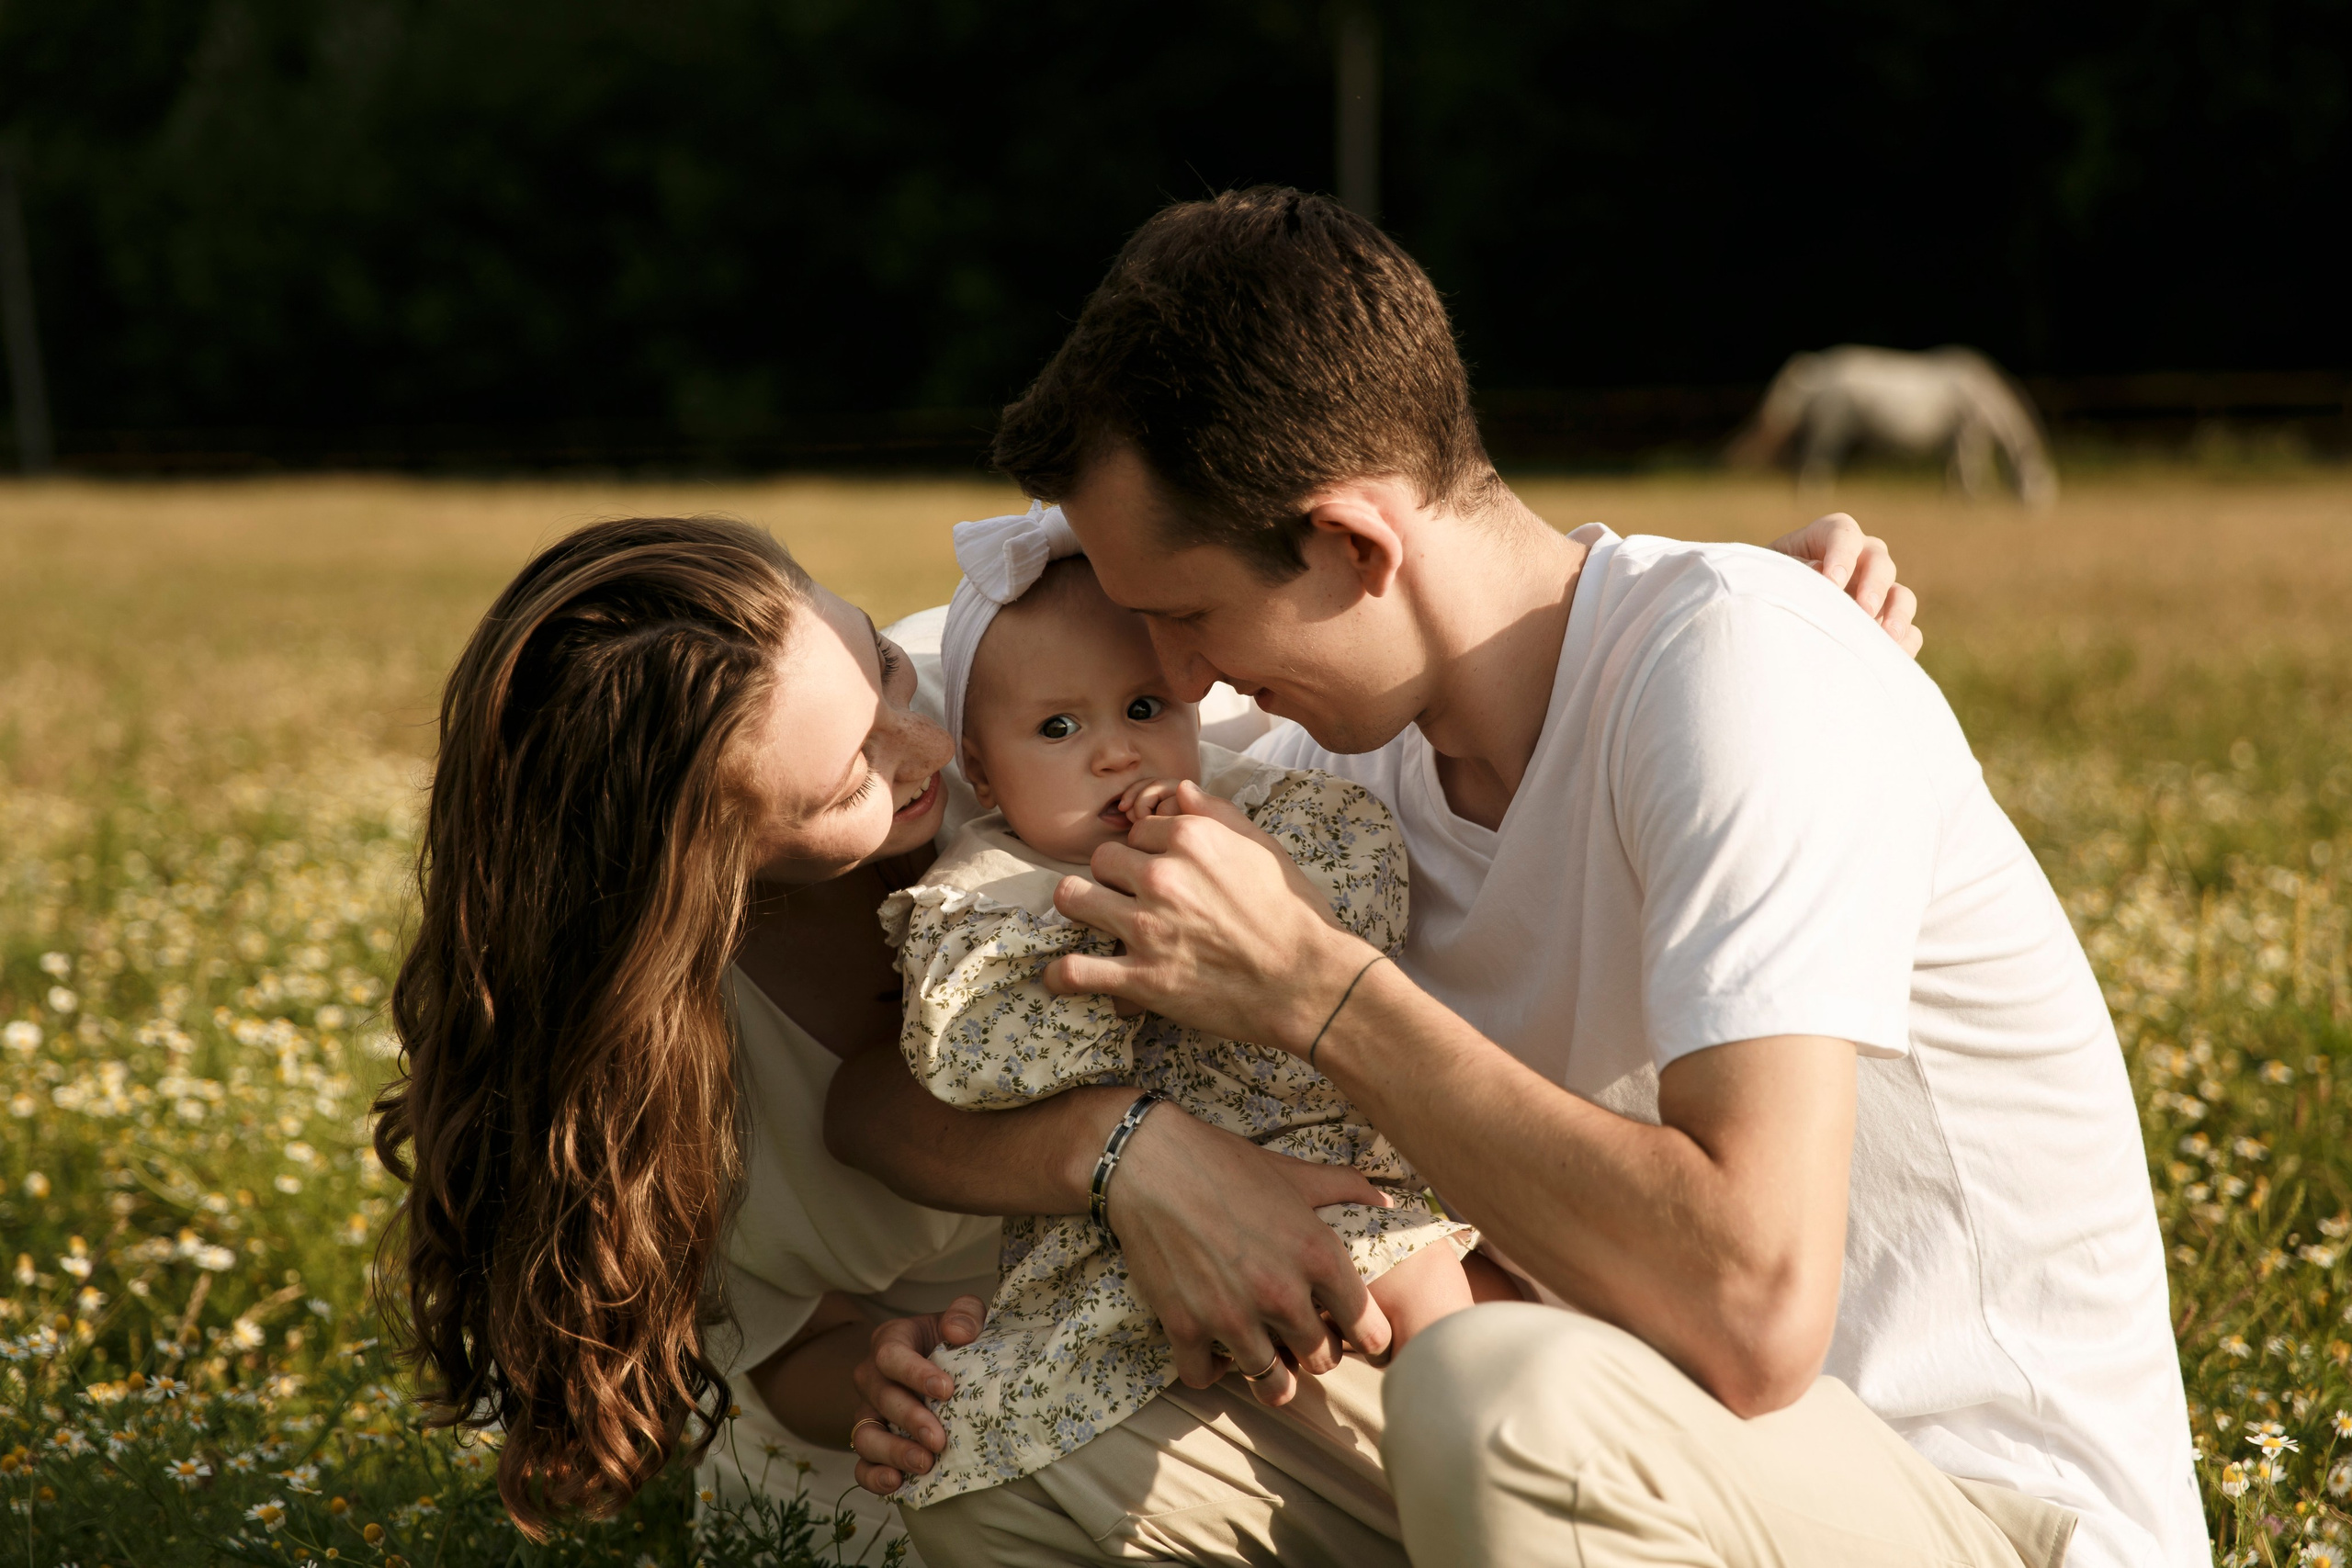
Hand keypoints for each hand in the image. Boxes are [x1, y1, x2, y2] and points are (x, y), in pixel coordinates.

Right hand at [848, 1295, 982, 1493]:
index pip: (890, 1354)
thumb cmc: (956, 1342)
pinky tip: (897, 1483)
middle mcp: (872, 1378)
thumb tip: (957, 1332)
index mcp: (891, 1341)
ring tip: (925, 1463)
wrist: (949, 1371)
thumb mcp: (966, 1318)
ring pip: (864, 1435)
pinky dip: (874, 1477)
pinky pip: (861, 1465)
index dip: (914, 1373)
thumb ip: (965, 1314)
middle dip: (910, 1420)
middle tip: (940, 1439)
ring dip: (893, 1452)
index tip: (946, 1390)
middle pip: (881, 1398)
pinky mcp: (873, 1445)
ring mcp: (869, 1413)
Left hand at [1045, 784, 1370, 1052]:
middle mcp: (1161, 876)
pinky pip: (1075, 971)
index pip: (1137, 830)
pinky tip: (1061, 975)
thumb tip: (1180, 790)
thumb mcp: (1263, 847)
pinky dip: (1061, 975)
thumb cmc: (1294, 914)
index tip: (1159, 870)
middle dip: (1114, 877)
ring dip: (1081, 909)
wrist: (1309, 981)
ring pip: (1073, 900)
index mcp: (1189, 838)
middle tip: (1134, 897)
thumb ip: (1217, 813)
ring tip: (1096, 921)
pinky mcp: (1141, 978)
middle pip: (1101, 860)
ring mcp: (1146, 928)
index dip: (1147, 850)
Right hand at [1101, 1105, 1394, 1407]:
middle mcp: (1280, 1294)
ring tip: (1264, 1352)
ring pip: (1271, 1384)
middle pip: (1322, 1361)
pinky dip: (1212, 1369)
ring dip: (1271, 1372)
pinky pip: (1206, 1378)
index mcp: (1318, 1255)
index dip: (1366, 1335)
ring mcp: (1230, 1316)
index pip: (1368, 1329)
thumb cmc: (1225, 1163)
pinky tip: (1215, 1347)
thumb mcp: (1293, 1173)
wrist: (1148, 1160)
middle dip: (1317, 1352)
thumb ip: (1344, 1188)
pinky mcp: (1183, 1327)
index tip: (1353, 1332)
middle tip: (1302, 1336)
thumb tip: (1387, 1202)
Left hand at [1768, 511, 1921, 656]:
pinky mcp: (1885, 623)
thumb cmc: (1766, 585)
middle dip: (1874, 586)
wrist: (1768, 617)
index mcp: (1828, 537)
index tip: (1833, 580)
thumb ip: (1794, 568)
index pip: (1843, 533)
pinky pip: (1909, 630)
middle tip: (1863, 610)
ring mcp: (1876, 592)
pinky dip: (1905, 642)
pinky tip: (1892, 655)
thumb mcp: (1770, 572)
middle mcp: (1860, 559)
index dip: (1842, 553)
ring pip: (1901, 595)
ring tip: (1886, 636)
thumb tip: (1821, 571)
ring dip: (1898, 614)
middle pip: (1879, 561)